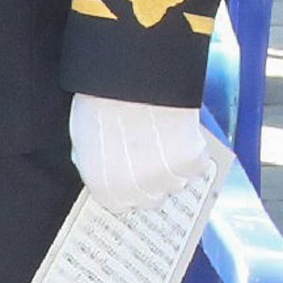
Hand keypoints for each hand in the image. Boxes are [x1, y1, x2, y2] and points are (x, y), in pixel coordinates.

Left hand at [68, 94, 211, 211]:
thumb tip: (107, 169)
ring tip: (169, 138)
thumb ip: (95, 164)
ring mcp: (166, 179)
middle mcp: (135, 192)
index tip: (134, 173)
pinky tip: (184, 131)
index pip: (121, 205)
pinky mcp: (190, 161)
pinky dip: (195, 150)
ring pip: (178, 183)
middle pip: (152, 199)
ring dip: (175, 167)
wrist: (130, 77)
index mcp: (105, 189)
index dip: (129, 188)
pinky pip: (198, 164)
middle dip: (153, 181)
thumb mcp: (84, 140)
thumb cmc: (100, 102)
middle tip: (153, 153)